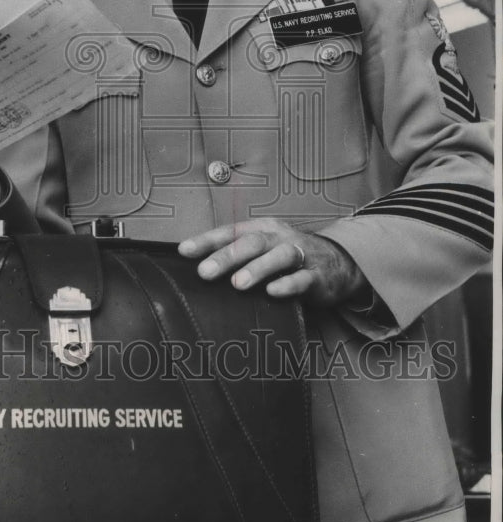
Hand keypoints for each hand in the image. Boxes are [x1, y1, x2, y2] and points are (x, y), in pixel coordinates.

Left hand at [178, 217, 367, 307]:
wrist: (337, 263)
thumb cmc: (290, 256)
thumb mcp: (263, 248)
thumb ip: (236, 255)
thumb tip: (198, 266)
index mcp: (262, 229)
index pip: (230, 232)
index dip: (207, 240)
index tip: (184, 251)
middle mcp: (279, 238)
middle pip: (252, 242)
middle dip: (227, 257)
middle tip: (205, 272)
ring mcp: (300, 255)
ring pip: (278, 256)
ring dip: (257, 268)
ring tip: (238, 283)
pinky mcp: (317, 275)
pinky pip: (302, 279)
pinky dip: (287, 285)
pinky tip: (273, 292)